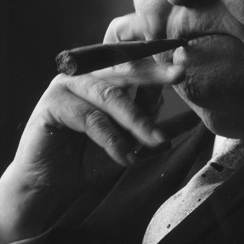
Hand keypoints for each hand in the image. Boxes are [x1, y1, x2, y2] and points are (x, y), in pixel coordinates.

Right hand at [0, 14, 184, 243]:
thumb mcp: (130, 139)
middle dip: (155, 73)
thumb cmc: (89, 156)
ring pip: (110, 96)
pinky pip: (90, 119)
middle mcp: (88, 74)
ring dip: (137, 120)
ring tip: (156, 140)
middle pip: (126, 70)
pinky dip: (111, 139)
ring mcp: (68, 84)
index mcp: (107, 76)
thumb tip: (193, 118)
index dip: (160, 61)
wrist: (51, 182)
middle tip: (179, 74)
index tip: (185, 62)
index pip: (136, 63)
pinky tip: (126, 157)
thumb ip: (154, 124)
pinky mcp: (53, 103)